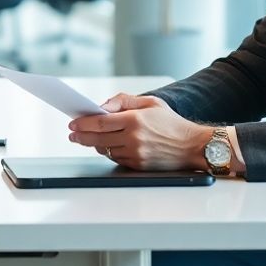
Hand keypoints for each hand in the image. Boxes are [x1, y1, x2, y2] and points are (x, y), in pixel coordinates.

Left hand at [67, 93, 206, 170]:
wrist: (193, 146)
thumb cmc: (171, 122)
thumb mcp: (150, 102)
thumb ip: (123, 100)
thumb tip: (101, 107)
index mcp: (135, 119)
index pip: (100, 122)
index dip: (83, 123)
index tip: (73, 122)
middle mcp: (134, 138)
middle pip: (97, 139)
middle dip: (81, 136)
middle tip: (72, 134)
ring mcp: (136, 154)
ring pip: (105, 150)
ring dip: (94, 145)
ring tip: (89, 139)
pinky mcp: (138, 165)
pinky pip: (116, 159)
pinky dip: (109, 152)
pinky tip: (108, 146)